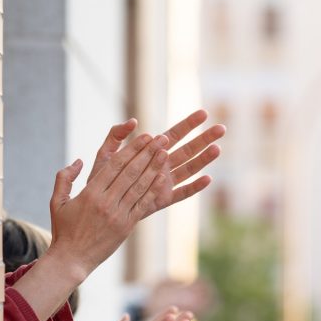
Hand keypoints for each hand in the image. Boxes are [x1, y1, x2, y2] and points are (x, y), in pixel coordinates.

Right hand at [47, 130, 169, 277]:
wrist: (72, 259)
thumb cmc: (64, 230)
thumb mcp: (56, 202)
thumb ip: (64, 178)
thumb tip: (79, 161)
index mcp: (90, 193)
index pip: (114, 165)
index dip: (131, 148)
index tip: (143, 136)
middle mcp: (106, 202)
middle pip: (131, 172)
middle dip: (147, 153)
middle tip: (161, 138)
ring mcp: (118, 215)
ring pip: (139, 186)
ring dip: (154, 168)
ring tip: (165, 152)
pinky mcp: (127, 226)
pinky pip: (143, 204)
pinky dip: (154, 190)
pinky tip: (163, 177)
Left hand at [89, 110, 224, 216]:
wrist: (98, 206)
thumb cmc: (102, 178)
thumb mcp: (106, 154)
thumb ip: (116, 135)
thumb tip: (133, 122)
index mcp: (151, 151)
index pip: (174, 134)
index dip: (189, 124)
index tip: (204, 113)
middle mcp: (162, 166)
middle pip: (188, 149)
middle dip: (204, 139)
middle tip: (222, 129)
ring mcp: (164, 183)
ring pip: (188, 169)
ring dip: (203, 159)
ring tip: (218, 149)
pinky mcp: (162, 200)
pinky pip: (181, 194)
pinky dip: (194, 187)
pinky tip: (207, 179)